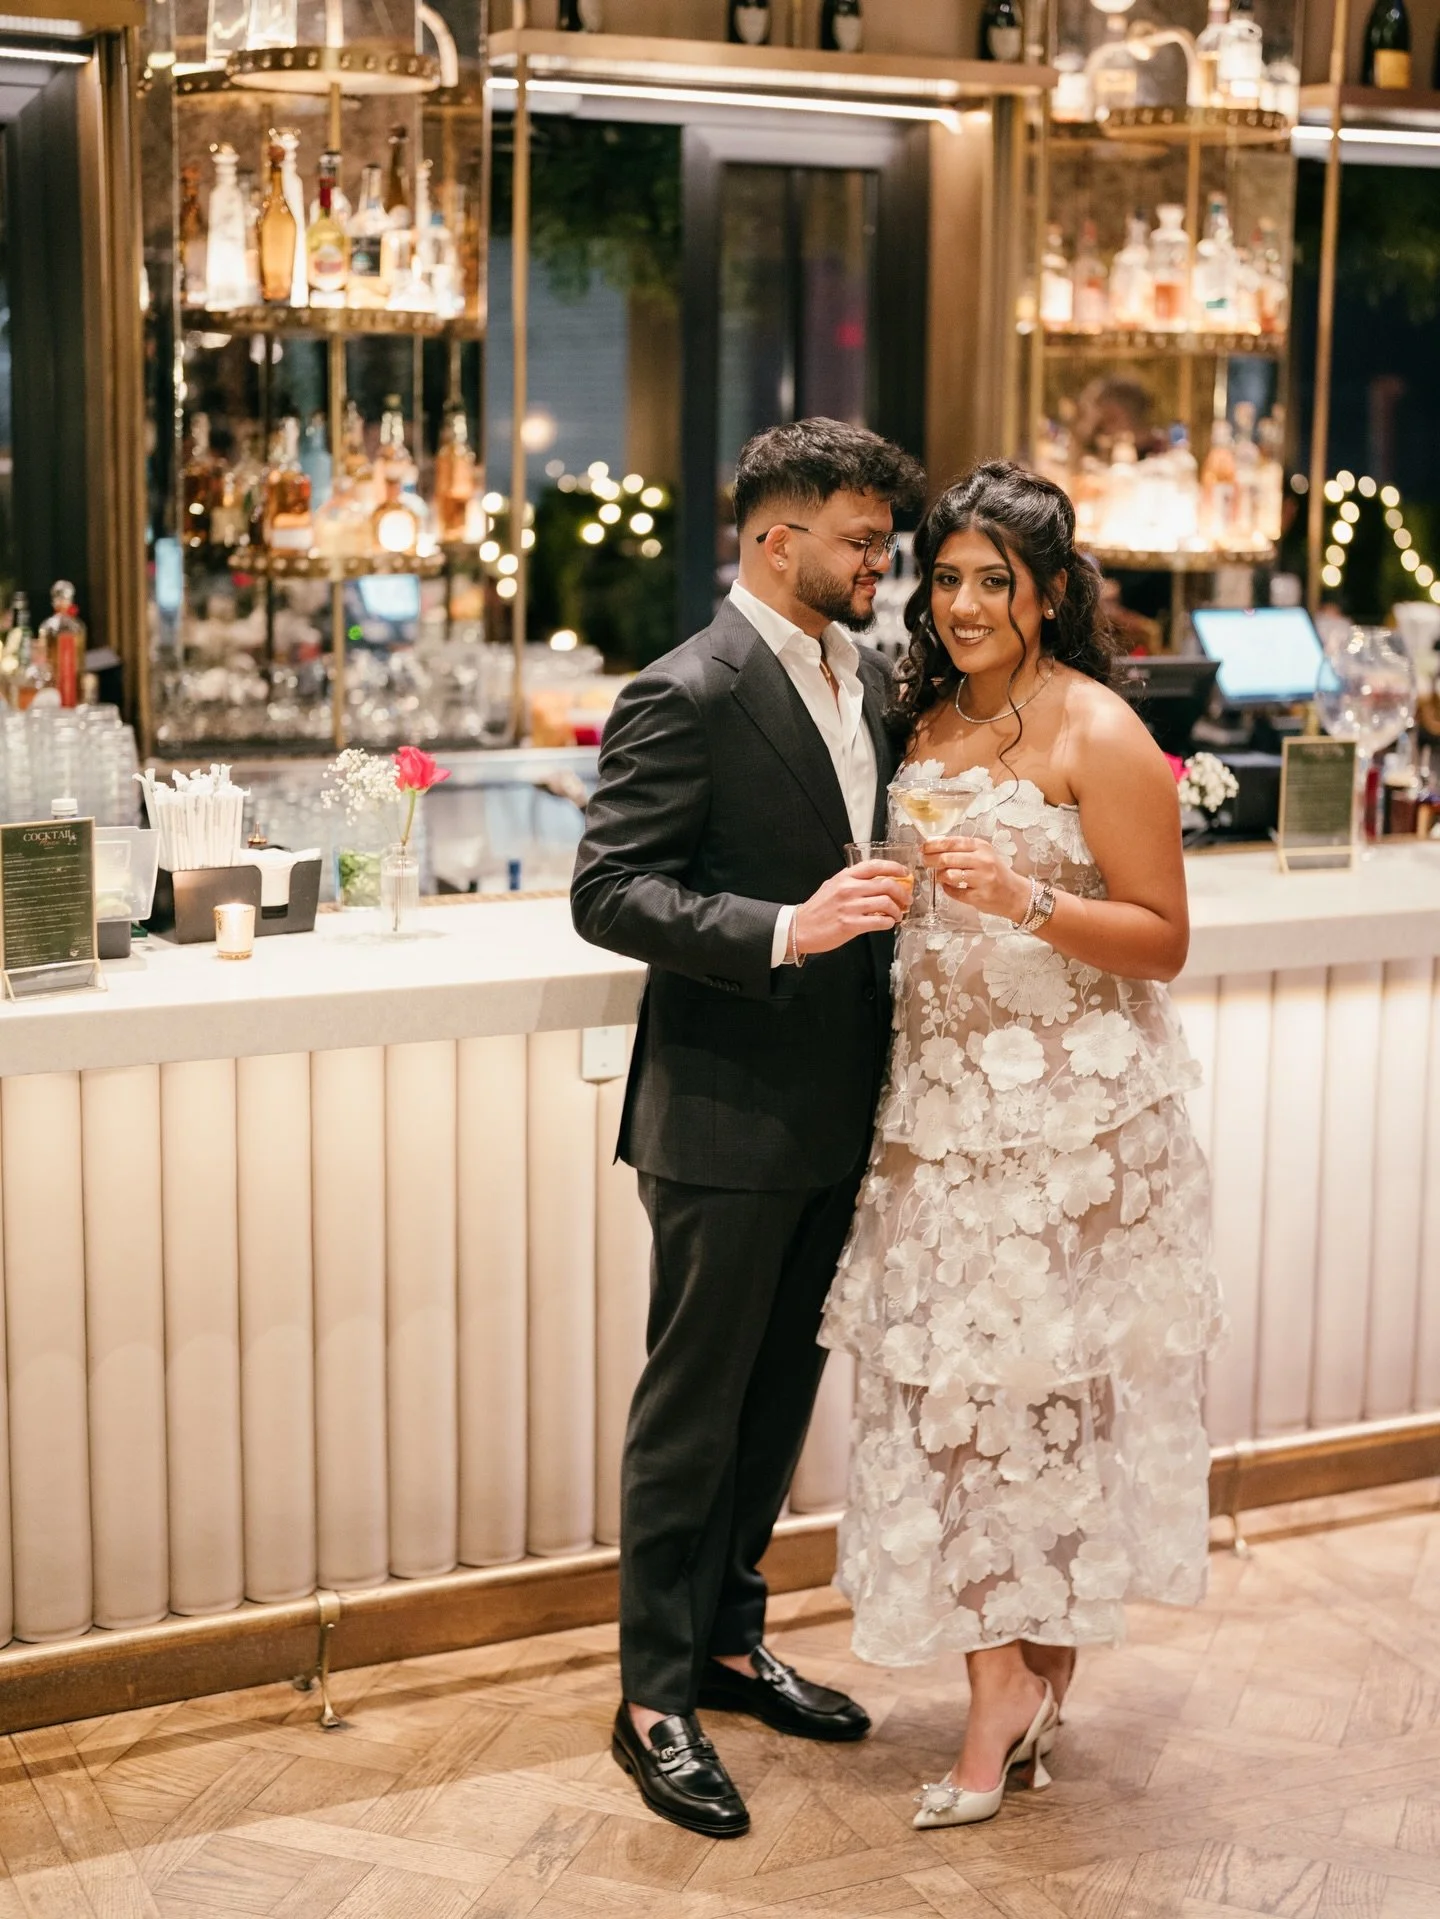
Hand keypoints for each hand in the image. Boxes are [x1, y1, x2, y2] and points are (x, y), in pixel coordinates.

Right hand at [794, 861, 910, 954]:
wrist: (800, 928)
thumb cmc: (817, 909)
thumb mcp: (832, 886)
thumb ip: (852, 881)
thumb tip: (877, 882)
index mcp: (845, 877)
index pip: (875, 866)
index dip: (894, 868)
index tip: (904, 873)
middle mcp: (849, 889)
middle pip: (886, 885)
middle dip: (902, 893)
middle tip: (906, 900)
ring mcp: (850, 907)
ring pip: (886, 903)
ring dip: (897, 910)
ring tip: (897, 915)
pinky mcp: (851, 924)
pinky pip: (879, 921)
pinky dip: (888, 922)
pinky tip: (887, 923)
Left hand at [923, 837, 1029, 921]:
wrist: (1016, 894)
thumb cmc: (996, 873)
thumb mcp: (983, 854)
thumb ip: (962, 850)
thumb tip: (933, 845)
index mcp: (982, 847)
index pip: (952, 842)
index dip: (933, 845)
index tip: (923, 848)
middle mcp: (983, 861)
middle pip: (947, 858)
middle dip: (931, 860)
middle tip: (926, 862)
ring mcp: (982, 879)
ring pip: (949, 875)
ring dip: (940, 876)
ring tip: (941, 877)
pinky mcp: (979, 896)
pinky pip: (954, 892)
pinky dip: (948, 890)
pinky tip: (950, 887)